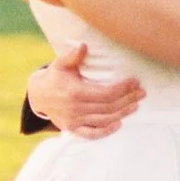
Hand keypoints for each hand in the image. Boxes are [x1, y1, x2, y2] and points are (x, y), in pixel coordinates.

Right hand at [27, 39, 143, 139]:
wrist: (38, 96)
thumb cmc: (54, 77)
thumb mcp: (60, 64)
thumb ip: (72, 56)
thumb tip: (83, 46)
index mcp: (76, 92)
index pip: (106, 93)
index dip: (123, 88)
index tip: (135, 82)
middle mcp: (76, 108)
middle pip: (109, 106)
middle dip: (128, 99)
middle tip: (142, 93)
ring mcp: (75, 120)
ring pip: (104, 119)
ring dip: (122, 113)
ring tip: (135, 105)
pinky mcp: (73, 129)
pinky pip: (91, 134)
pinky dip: (106, 131)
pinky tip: (119, 124)